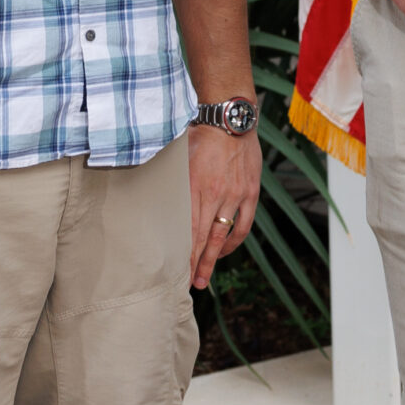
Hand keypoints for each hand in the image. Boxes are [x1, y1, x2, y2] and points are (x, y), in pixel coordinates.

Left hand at [187, 120, 262, 289]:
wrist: (230, 119)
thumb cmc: (200, 135)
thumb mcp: (179, 158)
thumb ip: (171, 182)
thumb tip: (154, 202)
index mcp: (195, 187)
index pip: (187, 230)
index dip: (183, 254)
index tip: (176, 272)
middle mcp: (216, 195)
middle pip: (203, 239)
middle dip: (196, 265)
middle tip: (191, 286)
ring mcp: (235, 195)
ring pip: (223, 236)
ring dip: (214, 259)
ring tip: (205, 277)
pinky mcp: (250, 192)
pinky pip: (244, 224)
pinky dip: (234, 241)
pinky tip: (225, 251)